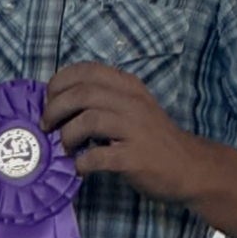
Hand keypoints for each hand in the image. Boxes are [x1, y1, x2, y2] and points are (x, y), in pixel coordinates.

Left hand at [42, 62, 210, 204]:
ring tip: (66, 148)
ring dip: (67, 135)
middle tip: (48, 127)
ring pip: (88, 120)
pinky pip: (98, 156)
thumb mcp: (132, 107)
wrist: (188, 166)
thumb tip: (59, 104)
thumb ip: (103, 100)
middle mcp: (132, 102)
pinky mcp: (135, 157)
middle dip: (55, 109)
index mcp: (128, 86)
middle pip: (82, 93)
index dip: (59, 83)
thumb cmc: (152, 138)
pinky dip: (82, 163)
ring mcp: (135, 129)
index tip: (50, 100)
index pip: (86, 70)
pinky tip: (80, 167)